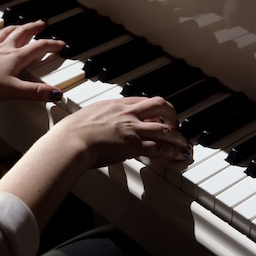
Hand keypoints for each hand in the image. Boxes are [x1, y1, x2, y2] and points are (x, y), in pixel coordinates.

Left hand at [0, 21, 65, 103]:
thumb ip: (37, 92)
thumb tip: (55, 93)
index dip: (52, 45)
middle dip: (35, 27)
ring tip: (20, 25)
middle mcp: (5, 49)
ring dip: (15, 27)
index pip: (39, 47)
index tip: (61, 44)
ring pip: (6, 33)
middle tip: (43, 23)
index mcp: (16, 57)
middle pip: (23, 33)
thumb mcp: (15, 91)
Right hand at [0, 96, 191, 228]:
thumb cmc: (71, 132)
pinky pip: (159, 148)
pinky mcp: (134, 145)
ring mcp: (132, 128)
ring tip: (184, 143)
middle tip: (175, 125)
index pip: (142, 100)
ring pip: (164, 128)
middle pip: (160, 106)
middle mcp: (127, 113)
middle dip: (172, 115)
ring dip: (177, 136)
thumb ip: (97, 117)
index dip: (154, 108)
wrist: (70, 141)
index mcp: (115, 104)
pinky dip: (172, 152)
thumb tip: (96, 123)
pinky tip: (179, 155)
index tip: (159, 114)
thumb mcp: (86, 116)